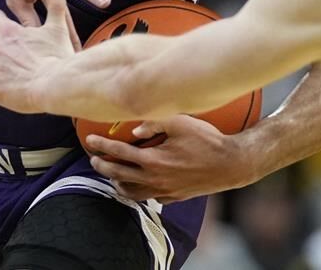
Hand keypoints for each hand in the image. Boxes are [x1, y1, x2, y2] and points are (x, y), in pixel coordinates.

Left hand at [82, 115, 260, 201]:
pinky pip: (149, 197)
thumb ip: (154, 122)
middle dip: (102, 165)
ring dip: (117, 182)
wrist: (230, 164)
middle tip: (93, 158)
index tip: (90, 141)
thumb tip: (134, 128)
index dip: (102, 146)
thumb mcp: (180, 123)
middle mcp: (155, 179)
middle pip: (119, 174)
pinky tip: (136, 184)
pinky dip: (137, 192)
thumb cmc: (206, 140)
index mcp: (153, 160)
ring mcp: (164, 191)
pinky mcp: (174, 197)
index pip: (119, 153)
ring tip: (111, 174)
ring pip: (131, 192)